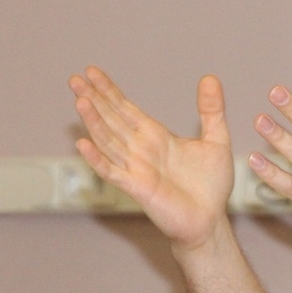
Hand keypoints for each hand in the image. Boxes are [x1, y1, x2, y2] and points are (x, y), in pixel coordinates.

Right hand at [70, 67, 233, 249]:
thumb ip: (211, 110)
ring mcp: (136, 168)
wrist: (210, 220)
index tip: (92, 72)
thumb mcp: (216, 140)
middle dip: (94, 99)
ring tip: (80, 100)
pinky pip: (112, 171)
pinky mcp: (137, 187)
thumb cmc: (211, 186)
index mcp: (156, 136)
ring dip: (94, 121)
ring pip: (108, 140)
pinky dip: (97, 159)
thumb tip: (210, 78)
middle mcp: (141, 149)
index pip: (126, 108)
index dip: (109, 91)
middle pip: (112, 119)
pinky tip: (83, 144)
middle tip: (75, 78)